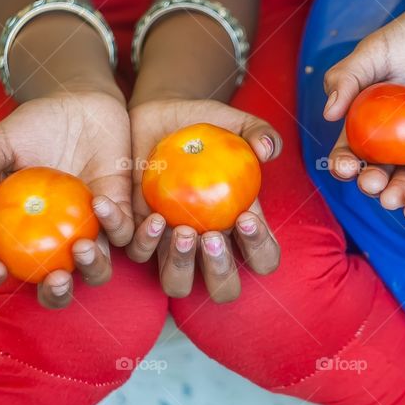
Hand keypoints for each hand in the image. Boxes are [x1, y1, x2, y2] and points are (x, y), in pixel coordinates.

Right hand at [0, 88, 133, 307]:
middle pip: (57, 286)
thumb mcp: (2, 138)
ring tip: (83, 246)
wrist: (82, 104)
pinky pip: (127, 233)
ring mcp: (91, 230)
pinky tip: (103, 201)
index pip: (3, 266)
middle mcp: (57, 240)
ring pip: (98, 270)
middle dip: (56, 294)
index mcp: (22, 231)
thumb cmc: (37, 125)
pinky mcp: (122, 213)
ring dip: (93, 268)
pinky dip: (120, 227)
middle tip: (56, 278)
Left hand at [126, 97, 282, 302]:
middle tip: (209, 235)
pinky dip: (141, 240)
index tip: (246, 218)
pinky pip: (136, 252)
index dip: (260, 250)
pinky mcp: (138, 233)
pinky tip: (149, 215)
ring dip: (179, 265)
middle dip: (219, 270)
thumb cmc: (203, 125)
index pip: (263, 258)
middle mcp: (207, 243)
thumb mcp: (233, 123)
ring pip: (176, 283)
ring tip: (178, 230)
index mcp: (239, 225)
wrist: (157, 116)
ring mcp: (171, 243)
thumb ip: (258, 132)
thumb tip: (268, 150)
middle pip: (223, 288)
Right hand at [323, 1, 404, 209]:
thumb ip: (350, 75)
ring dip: (404, 194)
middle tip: (373, 187)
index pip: (353, 150)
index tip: (344, 168)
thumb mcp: (378, 47)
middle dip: (375, 186)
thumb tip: (329, 114)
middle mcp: (400, 138)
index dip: (345, 163)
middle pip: (383, 172)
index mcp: (373, 120)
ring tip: (398, 202)